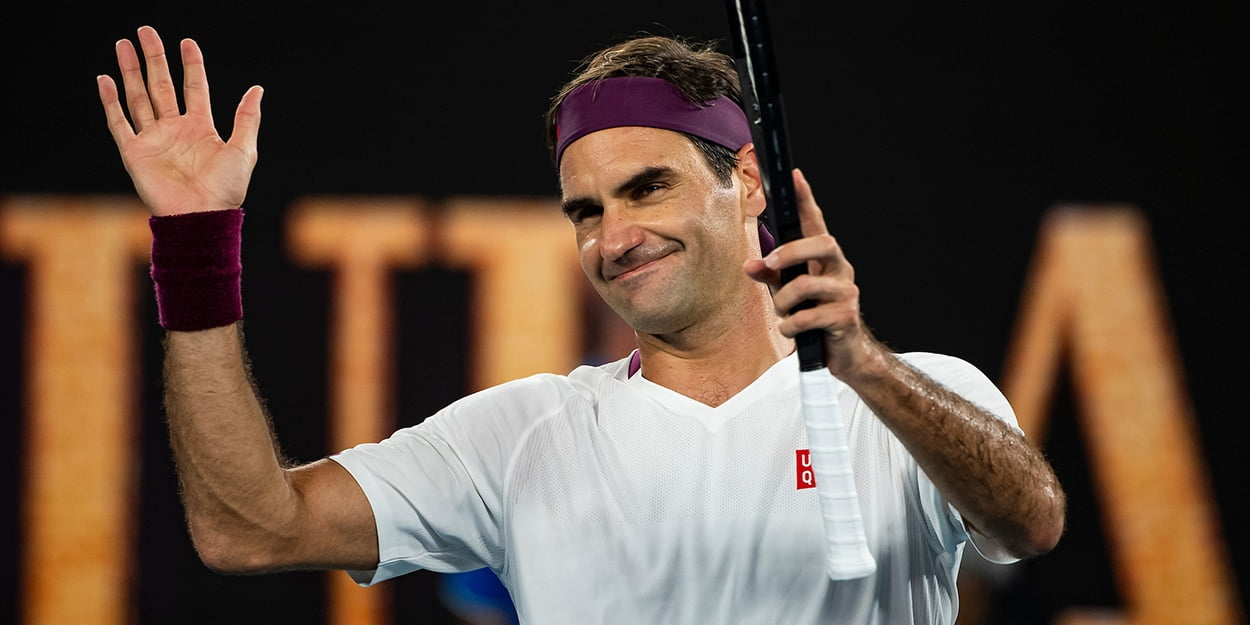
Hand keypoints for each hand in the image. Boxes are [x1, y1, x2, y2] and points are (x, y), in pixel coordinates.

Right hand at [97, 26, 261, 215]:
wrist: (202, 216)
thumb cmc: (226, 189)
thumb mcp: (244, 149)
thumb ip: (247, 118)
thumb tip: (257, 88)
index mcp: (201, 128)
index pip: (194, 88)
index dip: (191, 65)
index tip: (187, 42)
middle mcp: (175, 130)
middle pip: (161, 86)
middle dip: (154, 58)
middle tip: (145, 31)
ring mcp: (153, 140)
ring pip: (139, 97)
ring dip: (131, 71)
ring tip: (124, 45)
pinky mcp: (135, 153)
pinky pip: (119, 123)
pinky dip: (111, 102)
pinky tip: (105, 79)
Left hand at [743, 169, 880, 377]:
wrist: (844, 355)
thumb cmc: (814, 318)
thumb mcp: (787, 295)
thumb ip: (771, 277)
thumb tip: (749, 265)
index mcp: (825, 259)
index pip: (816, 222)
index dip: (806, 199)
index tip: (794, 176)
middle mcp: (840, 269)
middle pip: (823, 243)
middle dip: (791, 252)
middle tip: (769, 263)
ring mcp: (846, 292)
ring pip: (808, 285)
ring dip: (785, 303)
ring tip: (783, 315)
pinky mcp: (846, 317)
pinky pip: (808, 317)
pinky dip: (791, 327)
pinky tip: (792, 331)